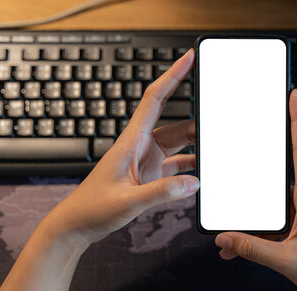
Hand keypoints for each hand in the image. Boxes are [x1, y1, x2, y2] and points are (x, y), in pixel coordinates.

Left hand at [40, 49, 198, 247]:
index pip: (155, 99)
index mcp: (131, 142)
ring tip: (215, 153)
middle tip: (219, 127)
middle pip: (176, 125)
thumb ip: (162, 192)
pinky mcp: (150, 175)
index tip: (188, 58)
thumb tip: (194, 183)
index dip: (173, 76)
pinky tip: (201, 174)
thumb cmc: (91, 208)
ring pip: (179, 145)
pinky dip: (190, 168)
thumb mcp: (128, 201)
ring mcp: (146, 161)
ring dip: (197, 148)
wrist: (77, 225)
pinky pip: (176, 165)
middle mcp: (141, 147)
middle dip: (198, 125)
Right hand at [215, 89, 296, 290]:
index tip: (294, 95)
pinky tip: (242, 246)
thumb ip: (251, 248)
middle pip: (280, 175)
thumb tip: (224, 237)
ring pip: (274, 203)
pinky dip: (261, 231)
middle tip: (242, 159)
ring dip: (254, 217)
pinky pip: (279, 220)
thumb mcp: (285, 260)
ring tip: (233, 233)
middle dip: (257, 175)